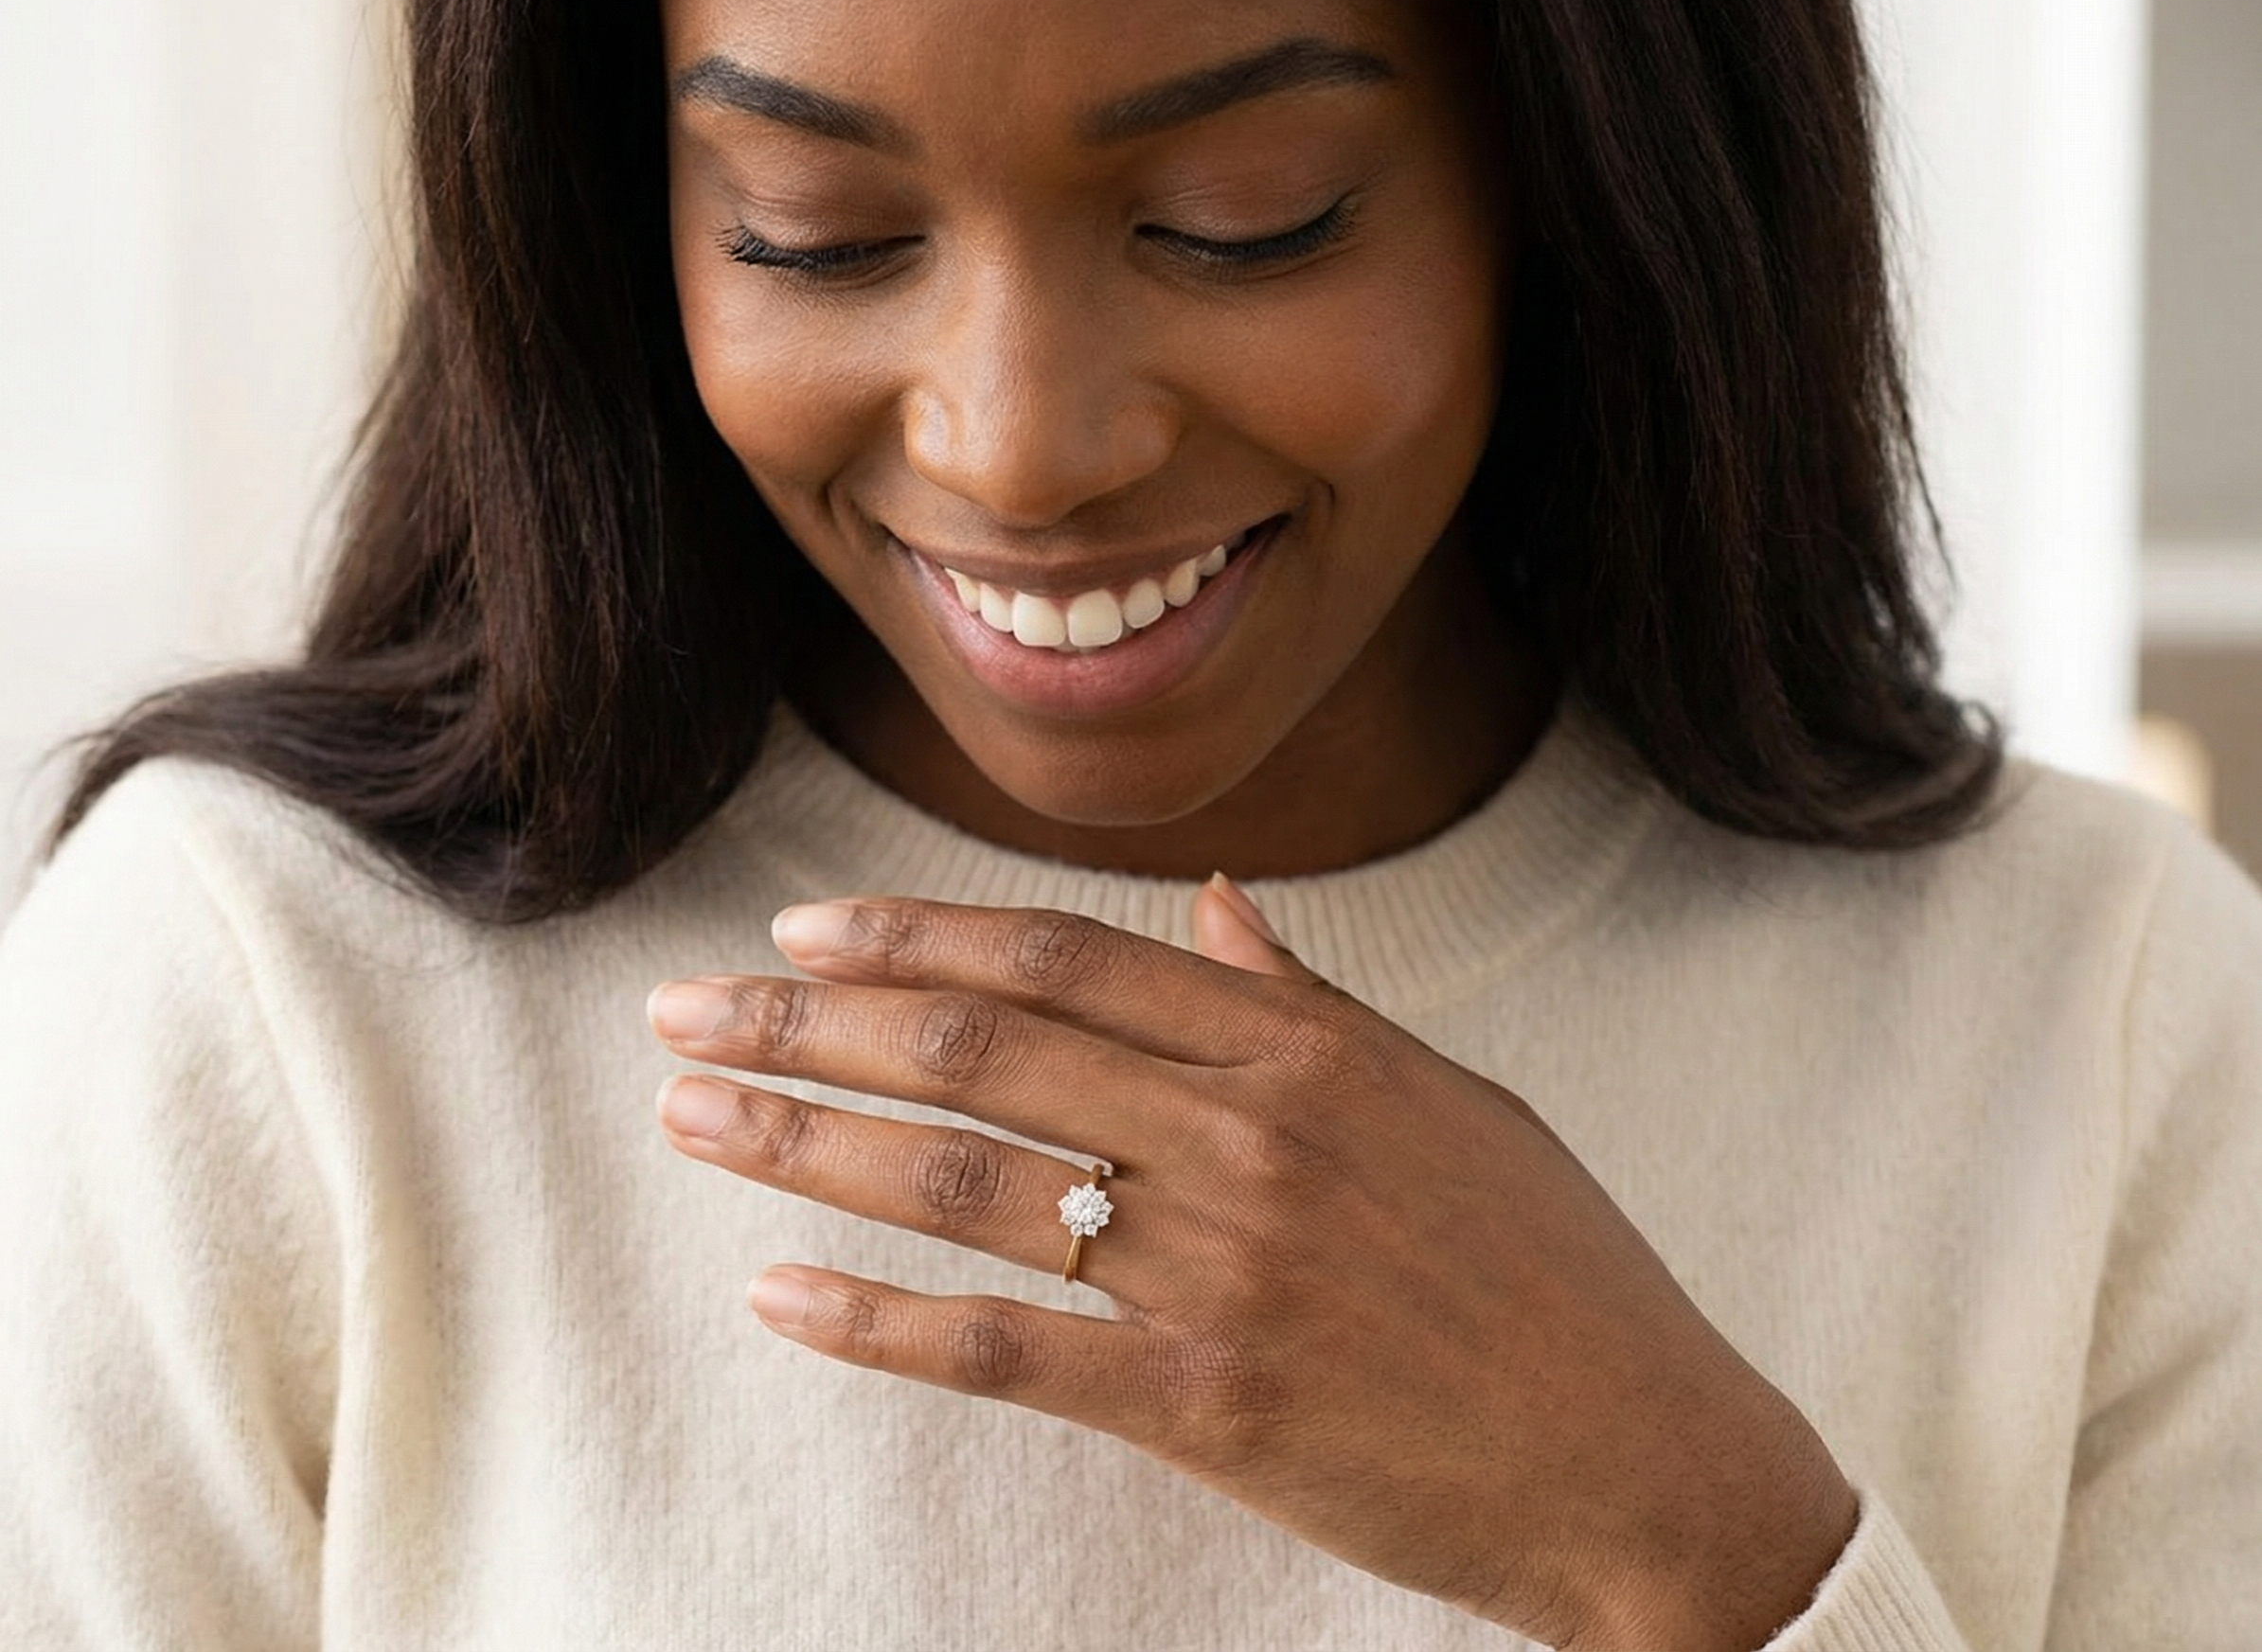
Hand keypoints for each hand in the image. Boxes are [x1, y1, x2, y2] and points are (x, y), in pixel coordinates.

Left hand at [649, 881, 1856, 1648]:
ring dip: (804, 1140)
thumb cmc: (1553, 1274)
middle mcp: (1249, 1136)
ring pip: (966, 1179)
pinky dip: (877, 1322)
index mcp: (1305, 1048)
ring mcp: (1224, 1270)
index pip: (1062, 955)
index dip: (915, 934)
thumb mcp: (1447, 1100)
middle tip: (685, 1011)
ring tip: (691, 1116)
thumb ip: (1309, 1003)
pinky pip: (1006, 1349)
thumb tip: (1214, 905)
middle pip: (982, 1048)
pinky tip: (777, 1294)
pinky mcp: (1208, 1404)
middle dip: (811, 1021)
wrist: (1644, 1461)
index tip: (803, 930)